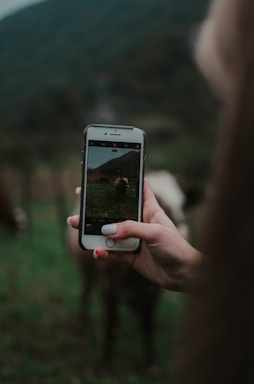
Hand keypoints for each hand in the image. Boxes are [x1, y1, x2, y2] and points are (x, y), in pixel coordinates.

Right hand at [67, 179, 201, 292]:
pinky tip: (97, 251)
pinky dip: (104, 252)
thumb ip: (131, 229)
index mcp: (150, 210)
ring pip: (110, 232)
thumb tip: (107, 229)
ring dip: (94, 230)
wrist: (184, 275)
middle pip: (116, 212)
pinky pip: (113, 252)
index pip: (138, 190)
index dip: (125, 180)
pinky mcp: (131, 256)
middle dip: (99, 206)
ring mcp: (135, 239)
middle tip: (81, 200)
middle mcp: (140, 223)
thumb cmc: (176, 248)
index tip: (109, 173)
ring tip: (78, 226)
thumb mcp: (155, 233)